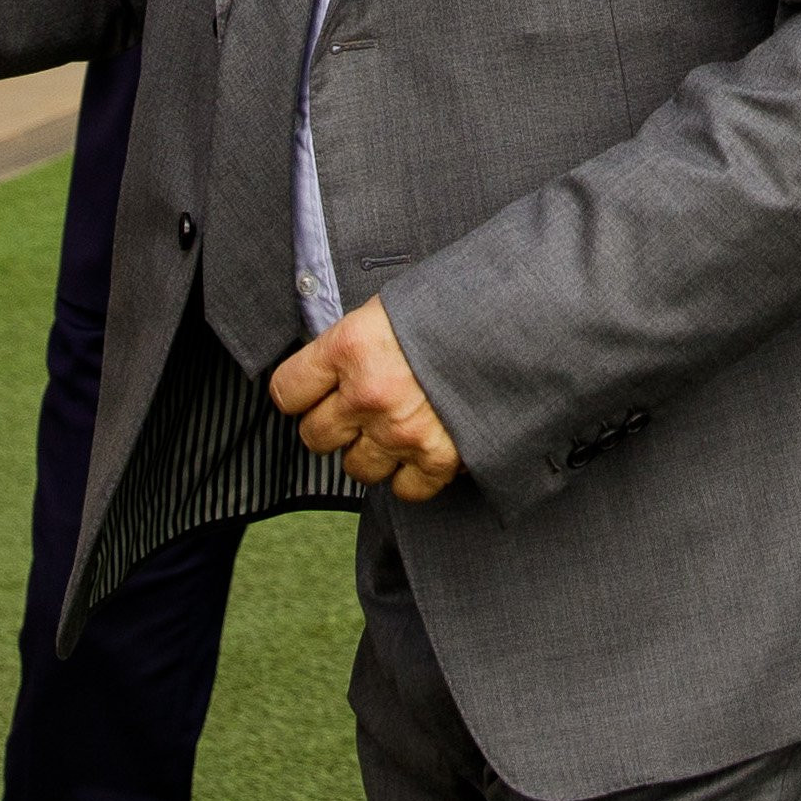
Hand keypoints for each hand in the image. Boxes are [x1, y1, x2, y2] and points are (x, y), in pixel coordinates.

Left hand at [269, 297, 461, 500]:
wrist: (514, 328)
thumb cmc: (448, 313)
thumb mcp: (385, 310)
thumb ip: (350, 345)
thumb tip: (324, 369)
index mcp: (348, 348)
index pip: (287, 392)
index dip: (298, 394)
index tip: (310, 394)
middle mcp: (367, 394)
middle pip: (314, 436)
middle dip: (331, 426)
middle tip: (354, 412)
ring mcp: (401, 430)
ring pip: (356, 468)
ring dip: (370, 453)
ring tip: (390, 429)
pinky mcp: (439, 457)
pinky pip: (405, 490)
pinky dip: (411, 477)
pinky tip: (418, 450)